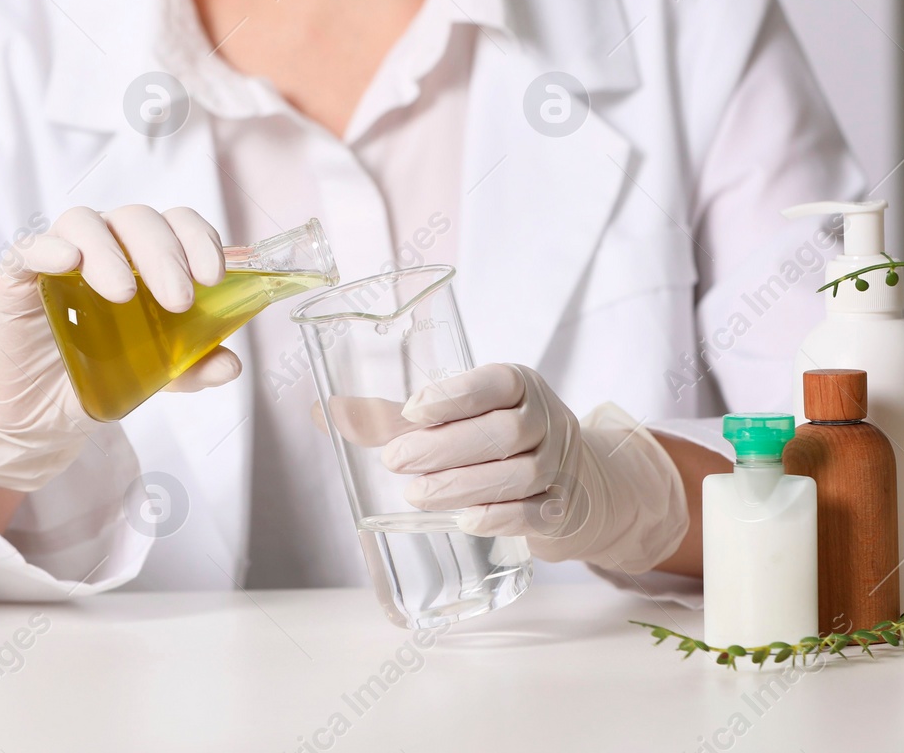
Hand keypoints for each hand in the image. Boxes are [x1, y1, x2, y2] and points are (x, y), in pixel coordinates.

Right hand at [0, 205, 241, 490]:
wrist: (43, 414)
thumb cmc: (105, 374)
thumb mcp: (160, 375)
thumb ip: (195, 366)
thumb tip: (231, 365)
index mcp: (146, 256)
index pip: (177, 223)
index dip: (198, 238)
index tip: (213, 277)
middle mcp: (106, 245)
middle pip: (136, 219)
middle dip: (163, 253)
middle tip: (178, 299)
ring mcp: (59, 258)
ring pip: (84, 223)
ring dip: (109, 252)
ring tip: (124, 294)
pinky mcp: (17, 279)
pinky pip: (27, 248)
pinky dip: (49, 248)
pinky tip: (68, 262)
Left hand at [381, 364, 686, 570]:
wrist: (578, 481)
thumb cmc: (499, 440)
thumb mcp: (458, 418)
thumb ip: (395, 416)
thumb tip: (325, 411)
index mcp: (518, 386)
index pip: (496, 382)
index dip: (455, 395)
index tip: (412, 412)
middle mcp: (545, 421)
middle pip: (503, 432)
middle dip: (445, 448)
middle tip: (395, 461)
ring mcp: (559, 467)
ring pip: (518, 475)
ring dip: (463, 486)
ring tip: (417, 495)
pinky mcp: (561, 509)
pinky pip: (535, 514)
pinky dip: (499, 517)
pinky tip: (466, 521)